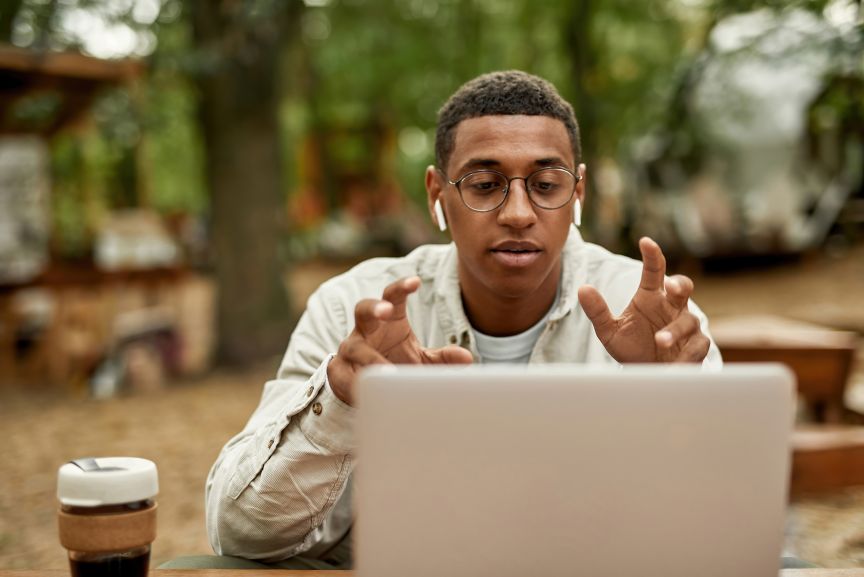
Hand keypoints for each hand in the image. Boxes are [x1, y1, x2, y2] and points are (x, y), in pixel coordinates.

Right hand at [327, 276, 473, 404]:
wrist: (368, 387)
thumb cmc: (396, 363)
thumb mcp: (422, 360)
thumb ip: (443, 358)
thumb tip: (467, 357)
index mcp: (389, 319)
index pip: (392, 296)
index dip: (401, 287)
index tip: (415, 281)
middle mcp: (366, 329)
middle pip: (363, 309)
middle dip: (374, 308)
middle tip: (386, 311)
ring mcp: (351, 349)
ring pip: (354, 348)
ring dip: (370, 358)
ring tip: (386, 371)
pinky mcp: (340, 372)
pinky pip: (346, 376)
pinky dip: (358, 383)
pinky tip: (370, 390)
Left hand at [577, 237, 710, 363]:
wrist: (645, 375)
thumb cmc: (630, 347)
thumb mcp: (608, 331)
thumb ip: (598, 311)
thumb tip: (582, 289)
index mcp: (650, 297)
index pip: (654, 271)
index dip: (652, 255)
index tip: (646, 241)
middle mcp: (671, 307)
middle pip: (683, 287)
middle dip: (679, 284)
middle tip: (670, 285)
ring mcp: (686, 326)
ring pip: (688, 320)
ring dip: (675, 330)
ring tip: (660, 340)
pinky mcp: (695, 347)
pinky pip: (698, 345)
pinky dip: (688, 353)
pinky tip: (676, 363)